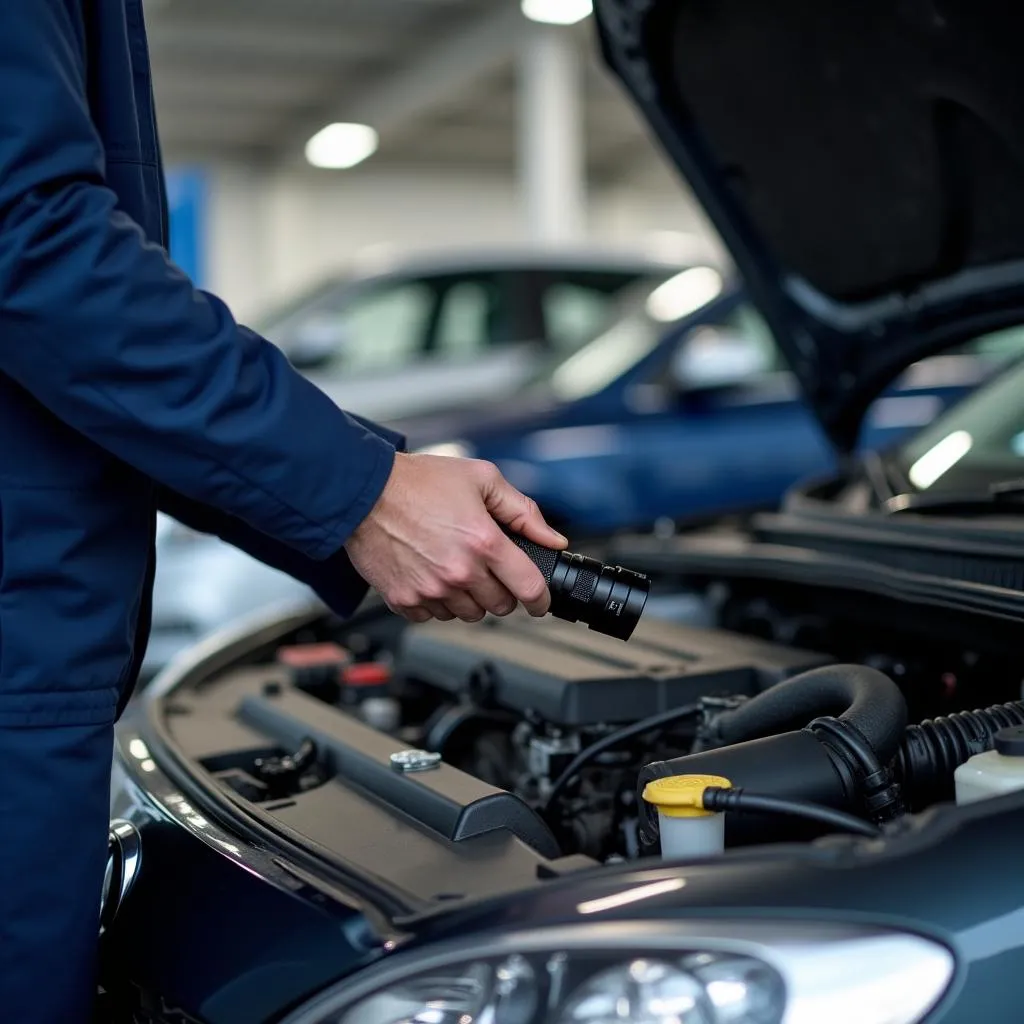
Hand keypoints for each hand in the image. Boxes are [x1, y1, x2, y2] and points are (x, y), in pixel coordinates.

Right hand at [345, 453, 567, 622]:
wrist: (363, 492)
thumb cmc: (417, 482)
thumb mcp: (481, 479)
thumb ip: (522, 511)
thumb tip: (551, 538)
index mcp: (484, 542)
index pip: (529, 588)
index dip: (541, 599)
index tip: (541, 601)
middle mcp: (460, 572)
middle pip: (500, 606)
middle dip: (500, 589)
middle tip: (487, 567)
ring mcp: (431, 590)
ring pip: (468, 614)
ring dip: (469, 597)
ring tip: (454, 567)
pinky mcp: (405, 600)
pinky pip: (433, 616)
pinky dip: (436, 601)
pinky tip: (430, 574)